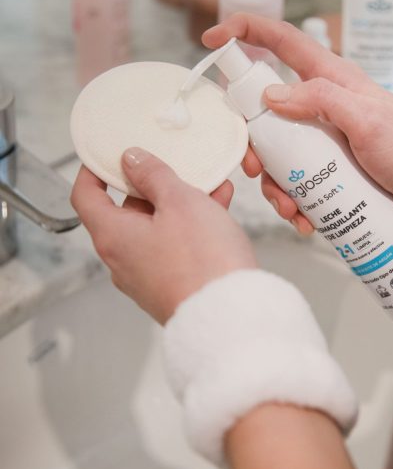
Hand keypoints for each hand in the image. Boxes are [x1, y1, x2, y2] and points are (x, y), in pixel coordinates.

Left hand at [71, 147, 256, 323]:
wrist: (230, 316)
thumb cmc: (203, 262)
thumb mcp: (180, 201)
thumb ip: (154, 175)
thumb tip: (133, 160)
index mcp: (113, 235)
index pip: (86, 196)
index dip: (93, 170)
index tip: (106, 153)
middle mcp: (123, 259)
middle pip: (126, 211)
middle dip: (152, 184)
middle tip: (172, 163)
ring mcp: (146, 275)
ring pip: (156, 227)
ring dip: (180, 203)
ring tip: (210, 184)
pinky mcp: (170, 285)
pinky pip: (174, 247)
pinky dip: (191, 226)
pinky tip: (219, 209)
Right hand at [204, 14, 392, 232]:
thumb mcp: (369, 121)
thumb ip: (322, 99)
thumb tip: (271, 94)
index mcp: (329, 79)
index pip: (280, 41)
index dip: (243, 32)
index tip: (211, 40)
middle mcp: (320, 105)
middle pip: (263, 110)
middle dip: (252, 141)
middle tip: (255, 168)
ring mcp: (322, 139)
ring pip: (276, 152)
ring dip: (273, 183)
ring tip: (291, 208)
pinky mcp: (327, 170)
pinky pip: (295, 182)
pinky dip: (292, 202)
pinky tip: (305, 220)